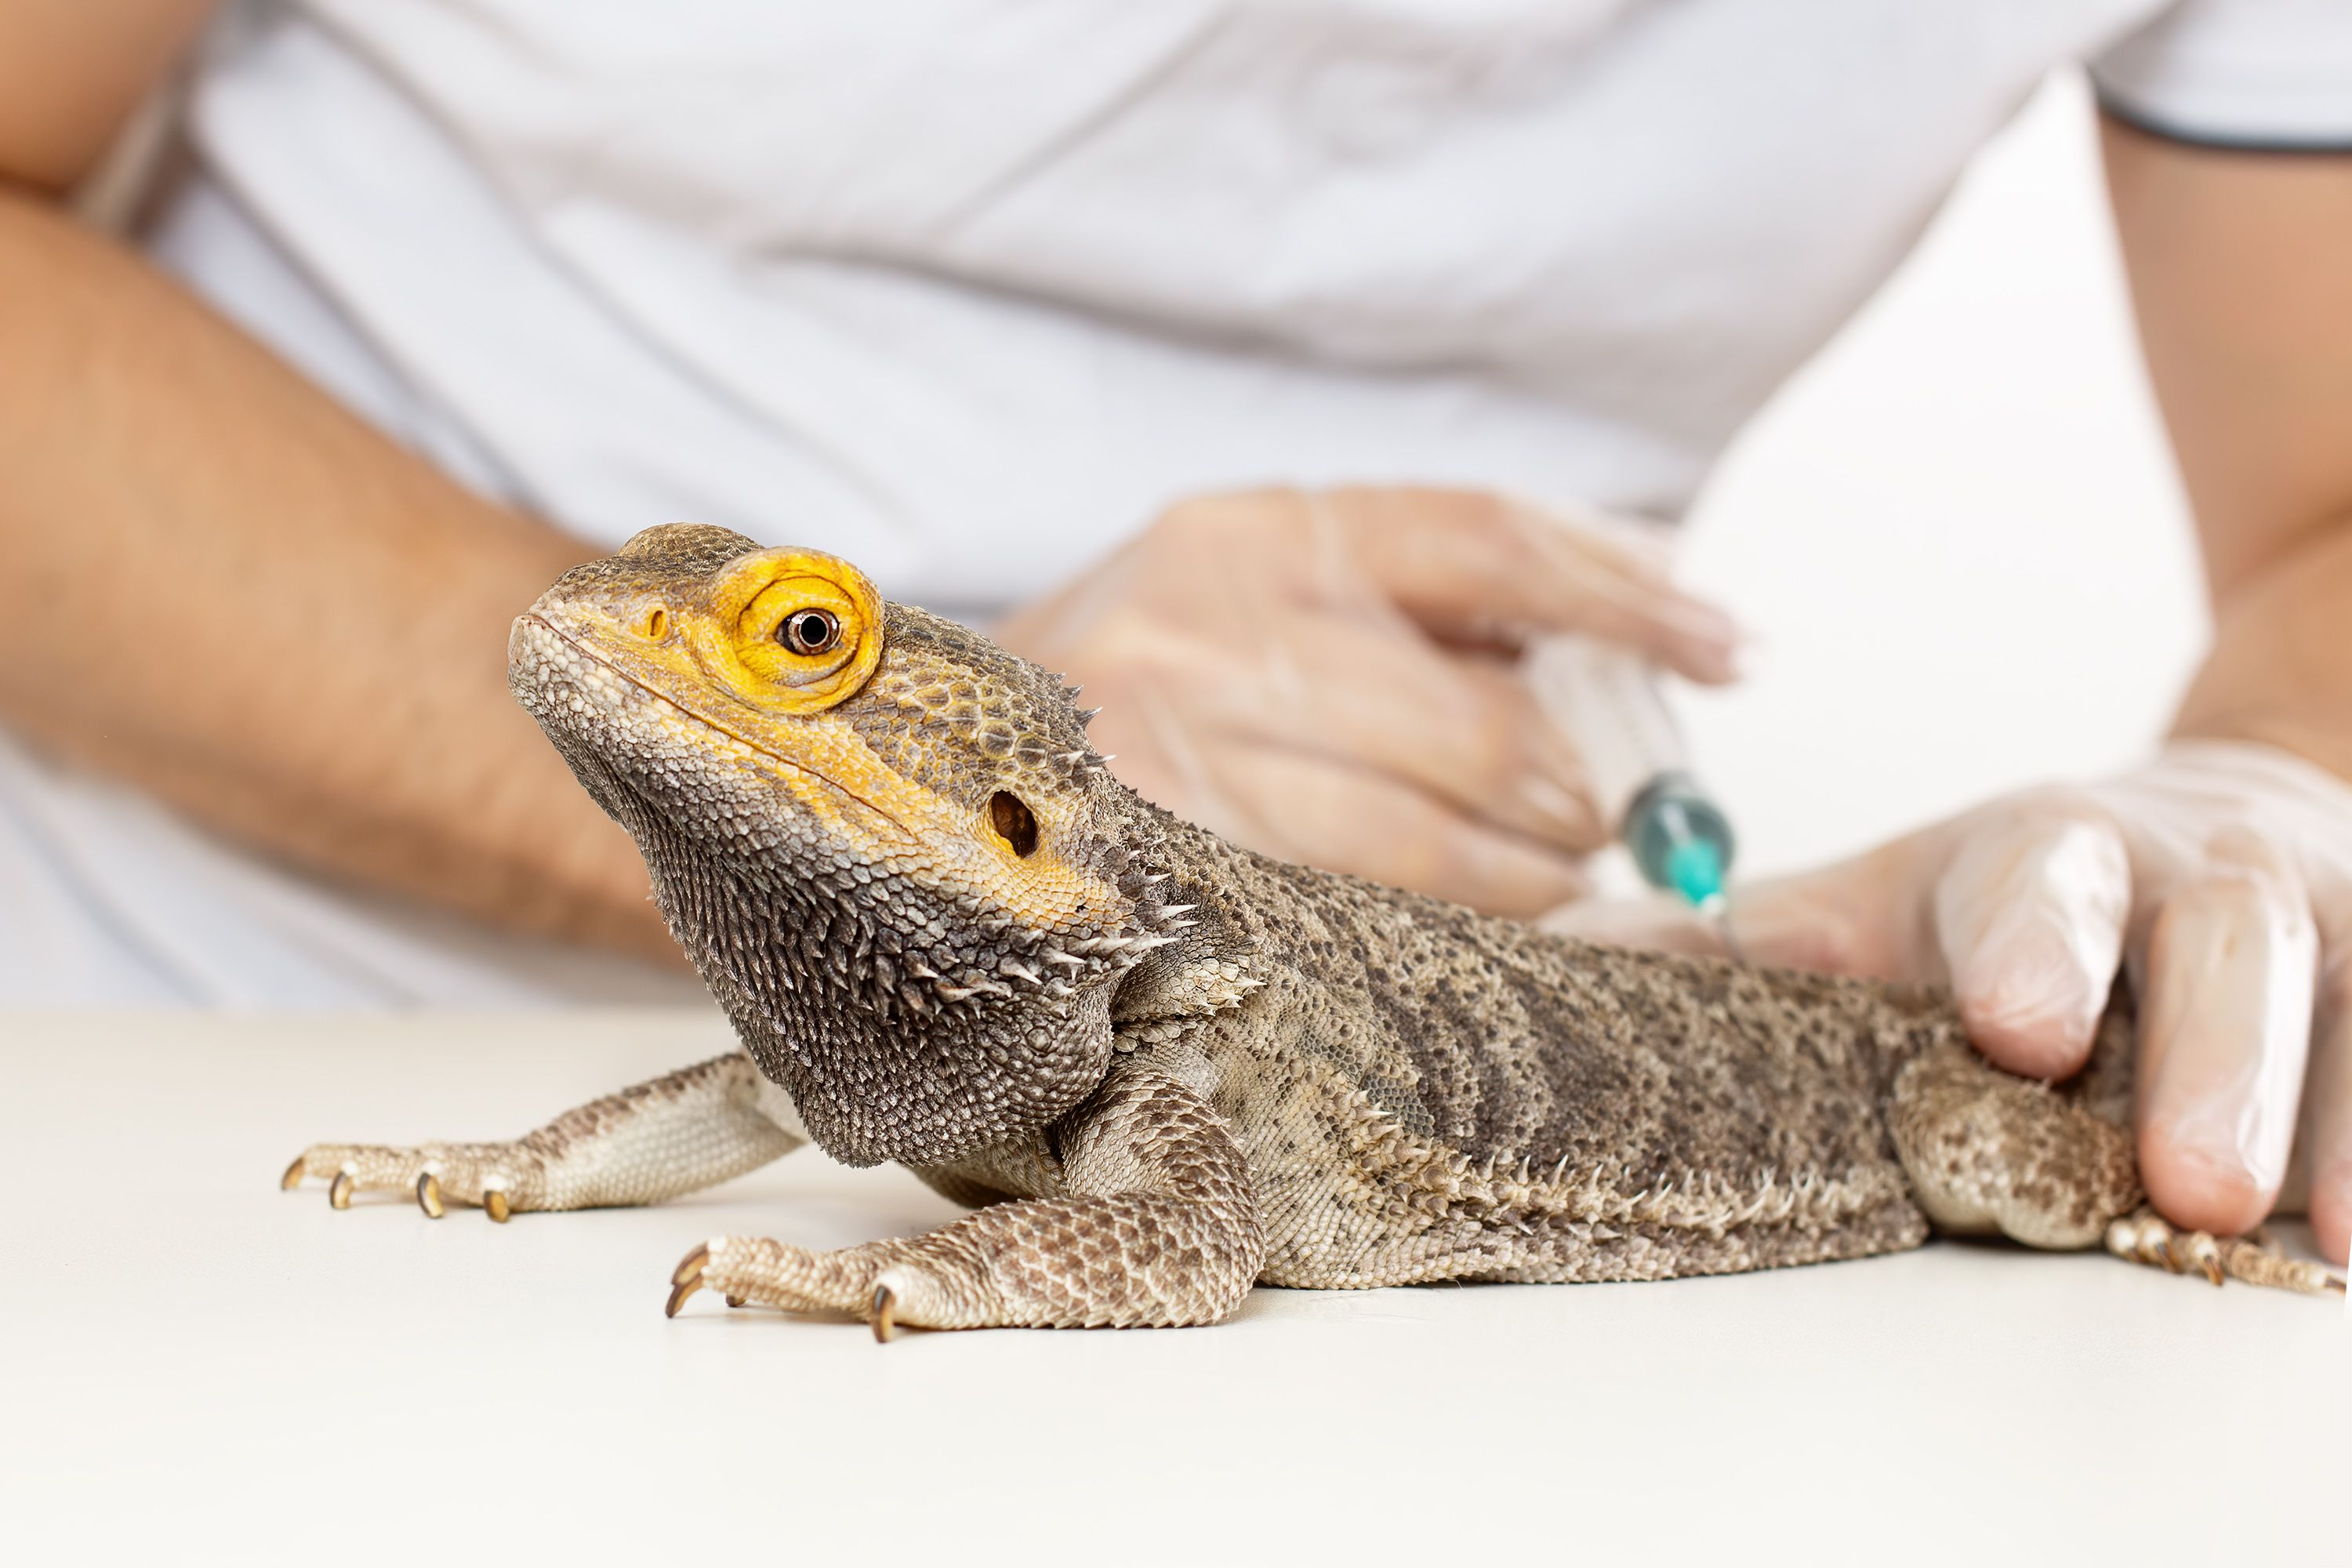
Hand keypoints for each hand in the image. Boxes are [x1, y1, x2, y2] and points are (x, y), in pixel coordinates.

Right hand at [995, 487, 1741, 917]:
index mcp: (1249, 532)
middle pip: (1480, 716)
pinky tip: (1475, 920)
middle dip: (1580, 789)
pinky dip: (1448, 925)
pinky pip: (1356, 914)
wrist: (919, 772)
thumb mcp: (1247, 589)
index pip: (1484, 542)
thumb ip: (1408, 597)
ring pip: (1429, 836)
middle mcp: (1206, 626)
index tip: (1723, 645)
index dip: (1624, 599)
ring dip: (1528, 872)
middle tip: (1612, 817)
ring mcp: (1173, 754)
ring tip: (1547, 874)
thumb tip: (1621, 626)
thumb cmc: (1125, 689)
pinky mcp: (1159, 872)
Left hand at [1545, 740, 2351, 1262]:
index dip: (2035, 950)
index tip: (2019, 1027)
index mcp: (2048, 858)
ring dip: (2343, 1114)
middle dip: (2219, 1061)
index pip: (2042, 889)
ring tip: (2336, 1232)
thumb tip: (1546, 966)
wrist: (2212, 828)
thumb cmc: (2025, 901)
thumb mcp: (1885, 905)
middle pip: (2229, 950)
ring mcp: (2327, 928)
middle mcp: (2202, 880)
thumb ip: (1747, 945)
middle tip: (2193, 1182)